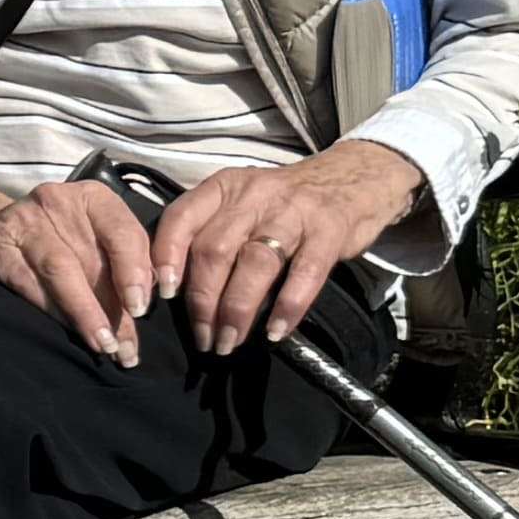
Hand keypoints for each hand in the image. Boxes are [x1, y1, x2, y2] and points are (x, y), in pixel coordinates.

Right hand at [0, 169, 164, 364]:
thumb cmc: (54, 239)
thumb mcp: (91, 239)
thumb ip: (120, 263)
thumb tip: (142, 309)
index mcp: (93, 198)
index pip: (124, 233)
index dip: (135, 273)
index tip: (141, 309)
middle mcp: (59, 202)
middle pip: (94, 258)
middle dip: (114, 309)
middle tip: (127, 348)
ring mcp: (25, 222)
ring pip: (62, 271)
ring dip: (85, 313)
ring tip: (103, 345)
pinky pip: (30, 284)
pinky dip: (52, 311)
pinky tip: (66, 333)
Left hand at [147, 139, 422, 346]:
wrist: (354, 176)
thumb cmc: (284, 202)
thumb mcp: (242, 201)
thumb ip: (210, 231)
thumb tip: (175, 288)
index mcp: (224, 188)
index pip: (181, 219)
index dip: (167, 258)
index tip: (163, 295)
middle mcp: (254, 196)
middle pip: (215, 251)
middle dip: (202, 302)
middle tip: (203, 338)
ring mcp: (293, 212)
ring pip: (255, 263)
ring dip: (237, 310)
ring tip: (230, 341)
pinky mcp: (329, 230)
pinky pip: (305, 272)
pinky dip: (288, 305)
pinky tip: (276, 332)